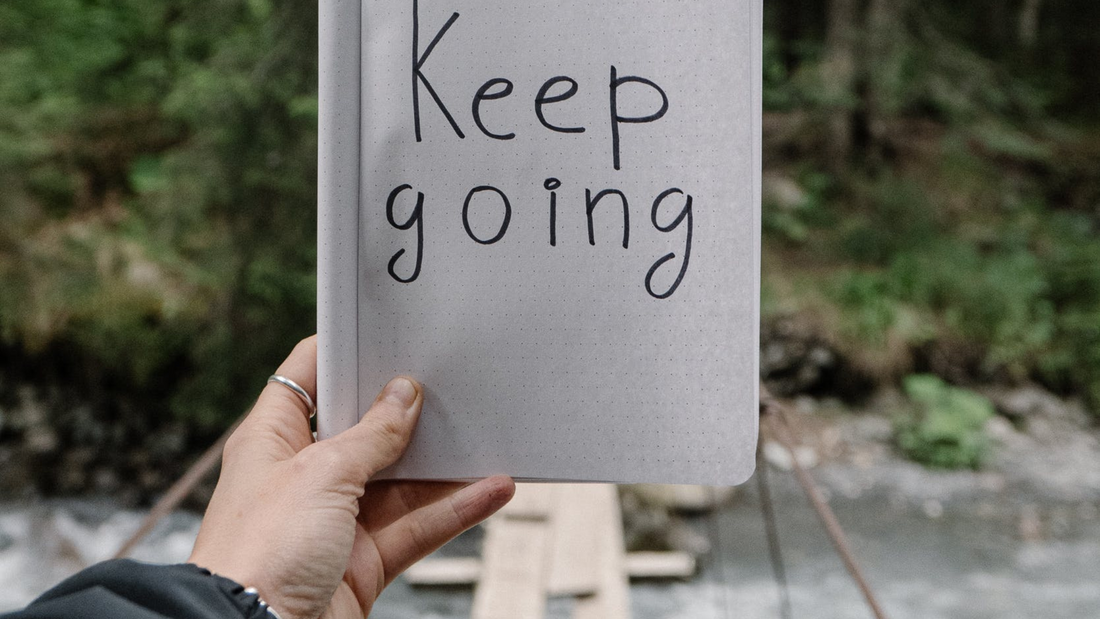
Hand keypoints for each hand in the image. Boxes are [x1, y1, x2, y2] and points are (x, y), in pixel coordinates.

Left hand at [188, 336, 514, 618]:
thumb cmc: (257, 554)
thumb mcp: (321, 475)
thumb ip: (371, 436)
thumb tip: (402, 395)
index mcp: (274, 440)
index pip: (308, 378)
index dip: (345, 352)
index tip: (386, 331)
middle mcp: (304, 477)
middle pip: (364, 431)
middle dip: (407, 412)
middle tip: (449, 384)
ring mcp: (335, 521)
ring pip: (400, 482)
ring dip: (444, 467)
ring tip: (486, 438)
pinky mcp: (361, 561)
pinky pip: (416, 527)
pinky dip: (454, 511)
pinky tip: (489, 491)